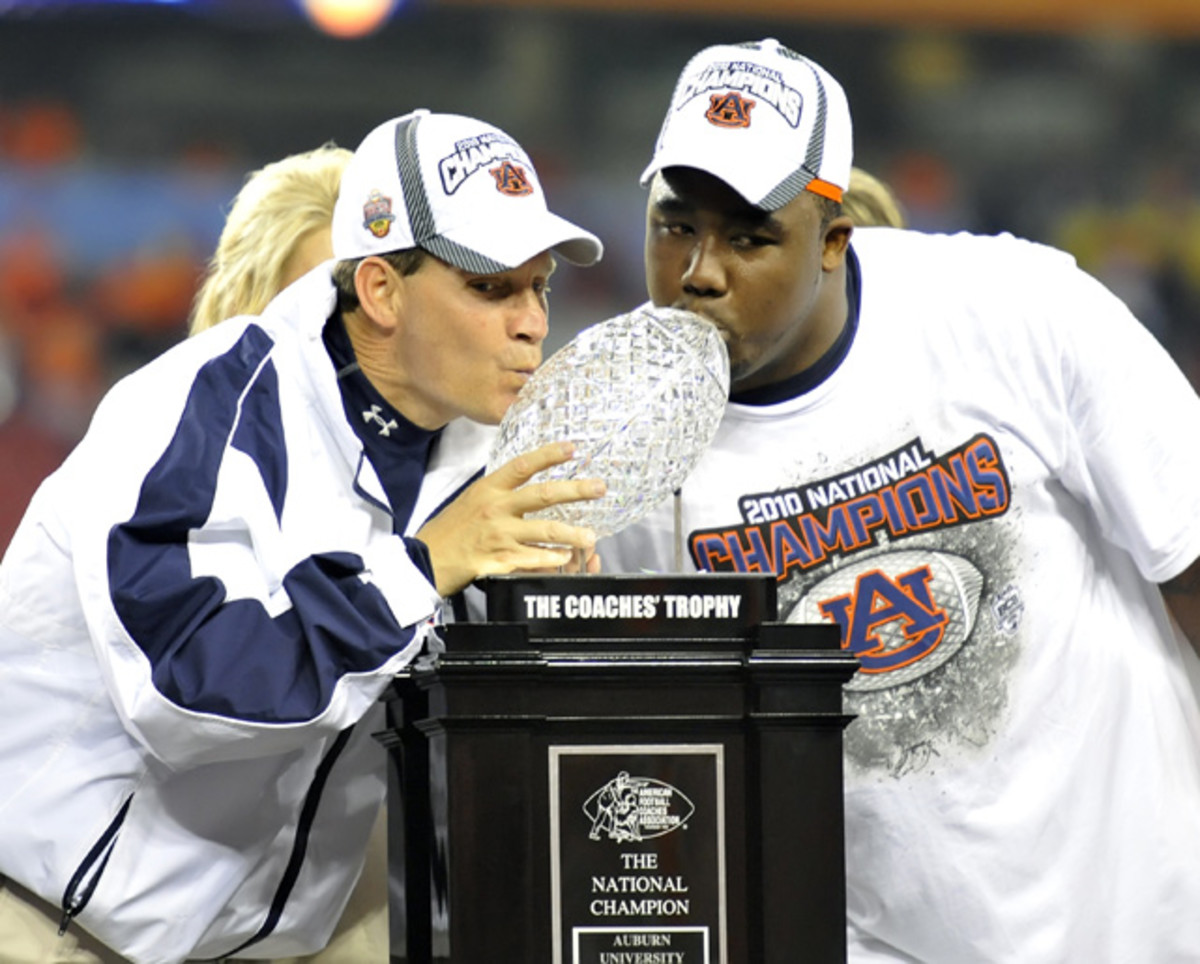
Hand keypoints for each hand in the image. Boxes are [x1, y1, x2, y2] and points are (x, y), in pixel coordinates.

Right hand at [416, 441, 605, 595]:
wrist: (426, 559)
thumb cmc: (451, 529)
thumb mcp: (472, 499)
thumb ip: (500, 491)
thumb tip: (529, 480)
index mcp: (489, 489)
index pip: (523, 466)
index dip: (549, 455)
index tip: (572, 449)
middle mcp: (496, 508)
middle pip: (542, 495)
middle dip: (575, 491)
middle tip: (599, 488)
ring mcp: (498, 535)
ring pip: (544, 531)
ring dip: (571, 534)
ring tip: (590, 536)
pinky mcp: (498, 559)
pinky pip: (532, 558)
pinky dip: (551, 558)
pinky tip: (565, 558)